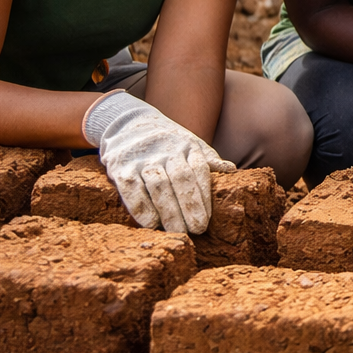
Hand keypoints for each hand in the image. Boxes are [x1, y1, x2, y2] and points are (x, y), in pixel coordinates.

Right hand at [82, 91, 234, 233]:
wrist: (127, 122)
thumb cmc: (166, 140)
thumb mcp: (189, 142)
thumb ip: (208, 158)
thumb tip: (232, 170)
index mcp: (186, 145)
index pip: (199, 170)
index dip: (204, 196)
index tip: (207, 220)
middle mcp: (165, 150)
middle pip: (180, 179)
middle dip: (190, 206)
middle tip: (197, 229)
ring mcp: (143, 158)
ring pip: (158, 185)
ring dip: (168, 211)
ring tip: (177, 231)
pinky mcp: (120, 166)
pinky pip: (131, 188)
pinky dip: (141, 208)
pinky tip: (151, 224)